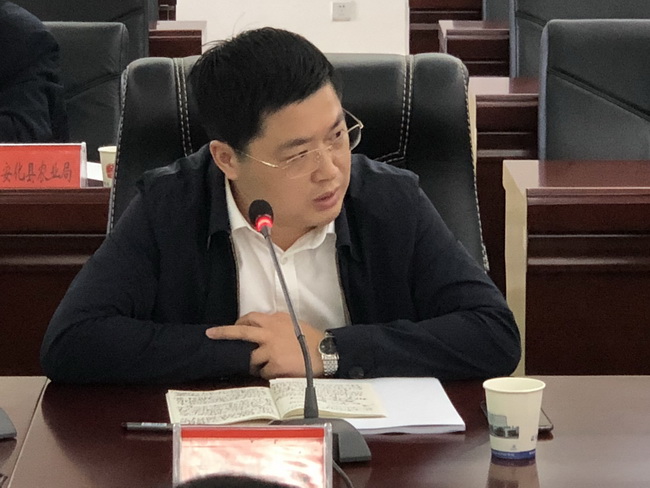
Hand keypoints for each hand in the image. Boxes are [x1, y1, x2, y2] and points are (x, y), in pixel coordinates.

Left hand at [205, 312, 324, 378]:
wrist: (325, 353)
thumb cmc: (313, 340)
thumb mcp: (295, 324)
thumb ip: (278, 326)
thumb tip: (265, 331)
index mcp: (276, 320)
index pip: (252, 317)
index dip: (240, 322)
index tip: (235, 326)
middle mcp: (270, 331)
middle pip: (241, 331)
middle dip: (224, 332)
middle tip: (211, 334)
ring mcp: (270, 348)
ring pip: (251, 358)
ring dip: (255, 364)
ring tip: (265, 367)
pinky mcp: (273, 364)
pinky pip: (263, 372)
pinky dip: (268, 374)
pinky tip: (279, 372)